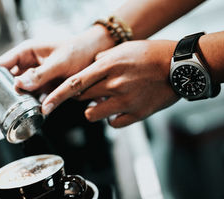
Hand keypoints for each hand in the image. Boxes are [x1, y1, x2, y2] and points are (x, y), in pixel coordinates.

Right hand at [0, 25, 113, 97]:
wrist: (96, 55)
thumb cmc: (78, 51)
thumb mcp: (60, 62)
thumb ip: (41, 74)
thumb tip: (19, 85)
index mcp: (26, 52)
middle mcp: (28, 65)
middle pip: (4, 82)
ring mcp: (36, 77)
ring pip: (16, 93)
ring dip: (8, 106)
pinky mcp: (45, 87)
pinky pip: (32, 99)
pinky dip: (26, 108)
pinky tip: (20, 117)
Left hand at [41, 40, 179, 126]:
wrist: (178, 66)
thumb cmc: (150, 56)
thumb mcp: (122, 50)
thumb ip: (101, 61)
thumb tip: (89, 71)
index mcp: (108, 67)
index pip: (74, 84)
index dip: (56, 96)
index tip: (45, 106)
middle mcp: (114, 85)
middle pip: (82, 100)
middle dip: (82, 98)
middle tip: (93, 92)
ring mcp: (125, 101)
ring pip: (93, 115)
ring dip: (94, 110)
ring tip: (107, 101)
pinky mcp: (136, 114)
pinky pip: (113, 123)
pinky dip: (113, 118)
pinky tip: (121, 108)